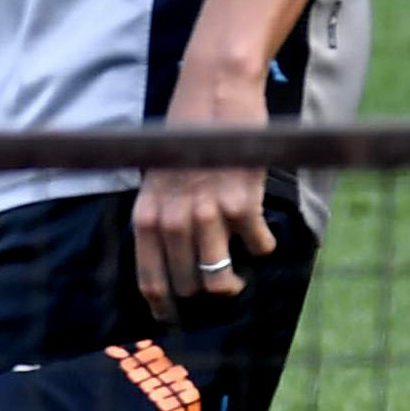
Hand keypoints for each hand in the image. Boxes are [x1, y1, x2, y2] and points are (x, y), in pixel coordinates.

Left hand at [131, 60, 277, 316]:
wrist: (216, 90)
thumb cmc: (188, 133)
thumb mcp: (159, 176)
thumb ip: (163, 215)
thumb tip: (175, 259)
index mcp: (147, 214)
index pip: (150, 279)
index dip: (164, 306)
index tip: (175, 320)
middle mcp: (172, 219)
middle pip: (189, 284)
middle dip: (206, 291)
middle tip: (220, 286)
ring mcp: (207, 213)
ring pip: (221, 279)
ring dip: (233, 283)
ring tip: (240, 277)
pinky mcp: (243, 203)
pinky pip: (257, 246)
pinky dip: (263, 246)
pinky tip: (262, 237)